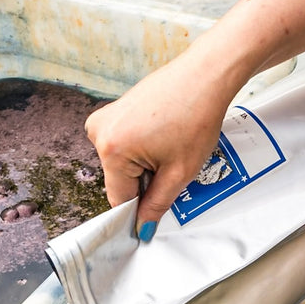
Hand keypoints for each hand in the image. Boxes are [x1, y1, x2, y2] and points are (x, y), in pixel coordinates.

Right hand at [84, 49, 235, 235]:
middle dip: (146, 182)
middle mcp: (99, 132)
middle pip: (120, 180)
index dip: (140, 210)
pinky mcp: (113, 110)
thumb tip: (142, 227)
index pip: (120, 199)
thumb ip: (157, 204)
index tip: (155, 212)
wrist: (205, 76)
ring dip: (145, 165)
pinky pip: (124, 144)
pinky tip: (164, 135)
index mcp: (112, 150)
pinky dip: (143, 148)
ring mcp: (104, 118)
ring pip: (123, 163)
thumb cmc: (196, 116)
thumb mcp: (179, 172)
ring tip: (171, 146)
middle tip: (173, 166)